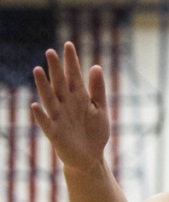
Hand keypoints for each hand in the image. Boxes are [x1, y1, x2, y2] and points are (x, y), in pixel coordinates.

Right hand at [30, 42, 109, 170]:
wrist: (91, 157)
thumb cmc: (94, 132)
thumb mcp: (100, 108)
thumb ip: (98, 89)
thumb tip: (96, 66)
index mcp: (79, 98)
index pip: (74, 76)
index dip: (71, 61)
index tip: (69, 44)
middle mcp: (66, 105)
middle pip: (60, 83)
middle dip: (56, 68)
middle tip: (50, 51)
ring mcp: (59, 118)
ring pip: (50, 99)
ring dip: (43, 86)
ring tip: (38, 70)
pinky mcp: (55, 133)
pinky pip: (46, 123)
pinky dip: (40, 115)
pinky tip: (35, 105)